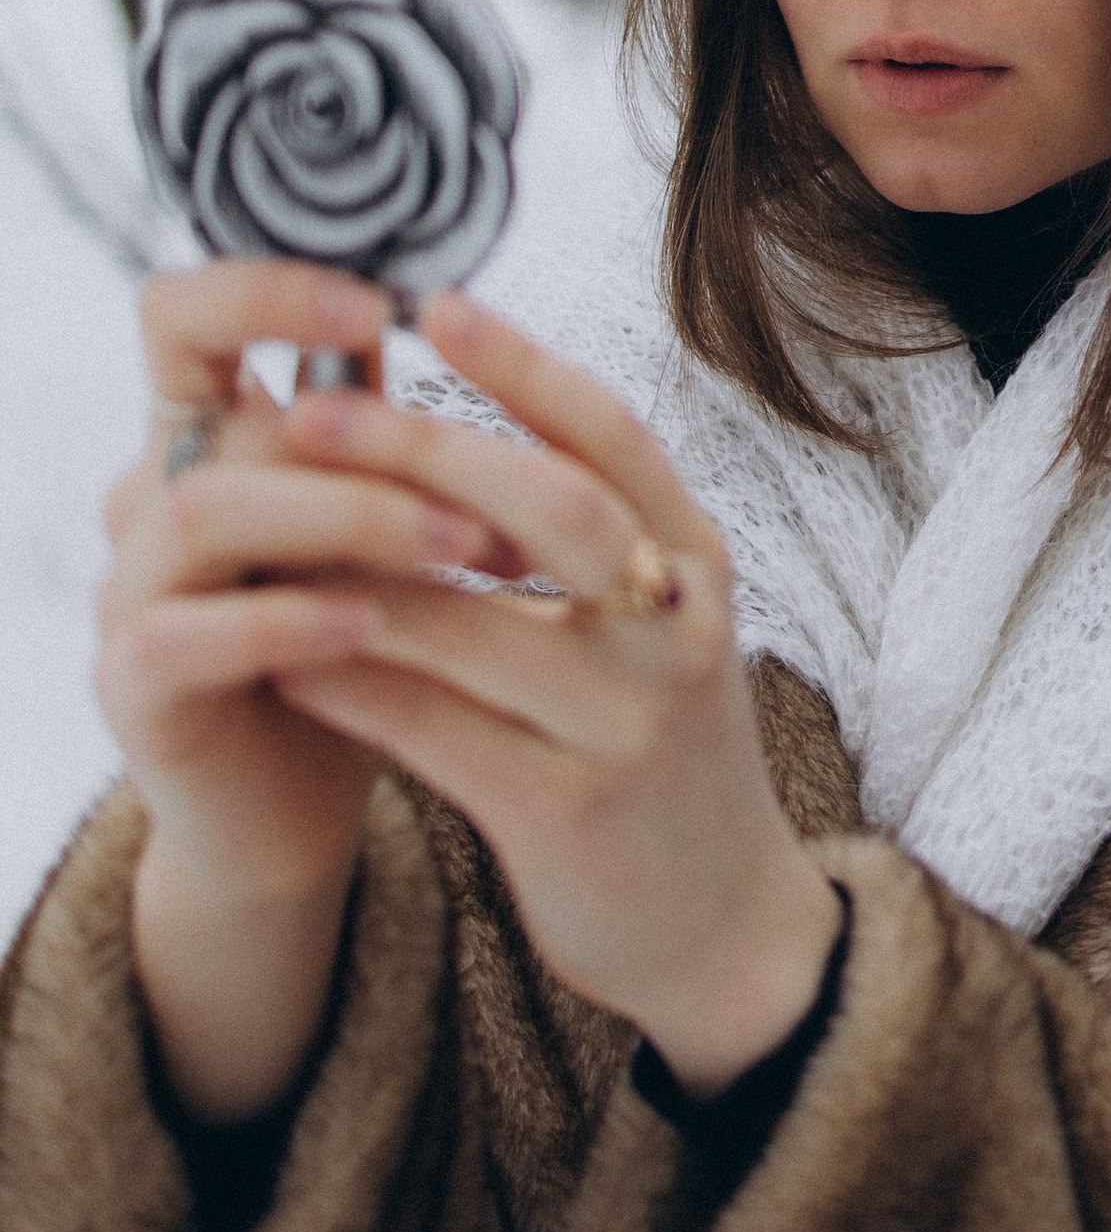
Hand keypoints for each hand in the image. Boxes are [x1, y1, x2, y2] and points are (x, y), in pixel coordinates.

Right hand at [101, 258, 453, 1118]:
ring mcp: (127, 588)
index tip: (387, 307)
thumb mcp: (388, 527)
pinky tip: (368, 628)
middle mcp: (148, 495)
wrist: (299, 809)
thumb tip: (471, 321)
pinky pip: (180, 632)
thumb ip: (398, 435)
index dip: (266, 290)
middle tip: (490, 493)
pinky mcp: (128, 683)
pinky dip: (282, 621)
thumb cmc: (359, 646)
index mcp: (205, 435)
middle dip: (373, 446)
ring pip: (204, 510)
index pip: (183, 315)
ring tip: (461, 551)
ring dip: (346, 518)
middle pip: (229, 422)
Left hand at [269, 294, 841, 1095]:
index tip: (434, 302)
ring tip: (265, 529)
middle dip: (426, 450)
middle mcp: (676, 631)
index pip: (615, 437)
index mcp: (697, 565)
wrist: (723, 929)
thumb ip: (585, 540)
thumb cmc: (659, 750)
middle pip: (552, 509)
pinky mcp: (566, 814)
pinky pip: (434, 732)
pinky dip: (351, 688)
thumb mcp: (657, 627)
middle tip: (315, 410)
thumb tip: (449, 437)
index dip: (524, 365)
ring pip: (474, 625)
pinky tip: (283, 658)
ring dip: (356, 574)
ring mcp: (627, 725)